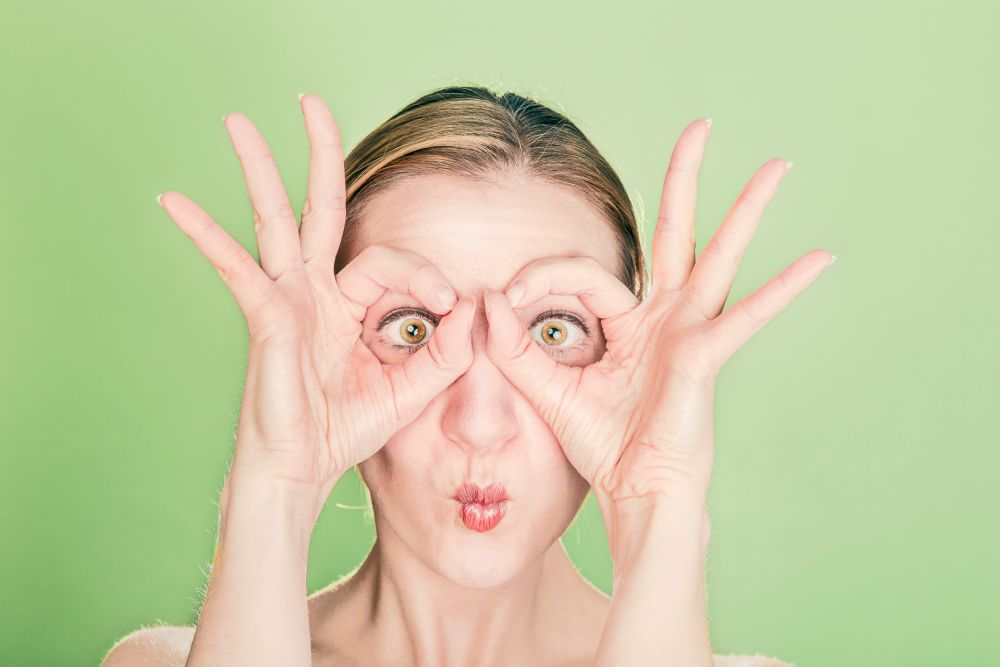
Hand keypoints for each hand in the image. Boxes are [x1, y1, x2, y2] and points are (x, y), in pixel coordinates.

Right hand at [157, 94, 474, 512]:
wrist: (303, 472)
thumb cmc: (348, 430)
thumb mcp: (411, 388)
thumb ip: (446, 353)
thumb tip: (475, 308)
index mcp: (349, 304)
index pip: (388, 260)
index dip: (424, 275)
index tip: (451, 308)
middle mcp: (314, 292)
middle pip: (318, 208)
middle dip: (319, 154)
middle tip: (310, 100)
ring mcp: (286, 301)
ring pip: (274, 221)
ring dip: (258, 169)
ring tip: (237, 121)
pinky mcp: (265, 320)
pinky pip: (237, 270)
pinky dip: (205, 237)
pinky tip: (174, 204)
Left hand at [482, 119, 833, 504]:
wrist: (632, 493)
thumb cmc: (600, 445)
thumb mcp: (547, 389)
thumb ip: (515, 346)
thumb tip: (487, 299)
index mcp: (629, 322)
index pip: (585, 274)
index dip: (541, 277)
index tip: (505, 299)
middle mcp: (665, 317)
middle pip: (675, 233)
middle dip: (684, 179)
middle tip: (700, 126)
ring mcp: (690, 332)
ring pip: (718, 256)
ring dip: (746, 209)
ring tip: (779, 165)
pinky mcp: (704, 356)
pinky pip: (745, 317)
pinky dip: (783, 290)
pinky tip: (820, 259)